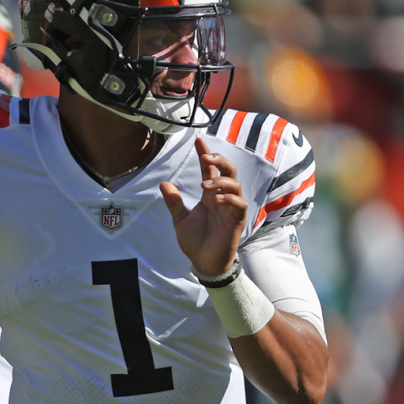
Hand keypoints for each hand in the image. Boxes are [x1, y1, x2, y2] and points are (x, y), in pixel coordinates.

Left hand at [160, 137, 245, 276]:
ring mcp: (231, 209)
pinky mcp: (236, 222)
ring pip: (236, 184)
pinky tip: (217, 200)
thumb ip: (174, 202)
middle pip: (229, 171)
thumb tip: (163, 183)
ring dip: (221, 180)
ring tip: (205, 185)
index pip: (210, 170)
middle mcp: (222, 198)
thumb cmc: (195, 241)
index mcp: (209, 195)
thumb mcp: (180, 219)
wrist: (203, 263)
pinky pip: (240, 205)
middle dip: (220, 160)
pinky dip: (230, 198)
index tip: (198, 141)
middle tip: (206, 158)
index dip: (206, 154)